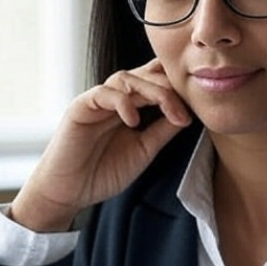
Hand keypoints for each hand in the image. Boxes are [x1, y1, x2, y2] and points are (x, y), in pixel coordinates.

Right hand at [10, 59, 191, 231]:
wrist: (69, 191)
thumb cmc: (103, 172)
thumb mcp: (144, 150)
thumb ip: (163, 130)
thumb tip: (189, 114)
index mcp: (132, 105)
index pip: (156, 81)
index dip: (178, 88)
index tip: (197, 109)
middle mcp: (116, 98)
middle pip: (146, 74)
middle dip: (170, 88)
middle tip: (186, 112)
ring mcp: (98, 100)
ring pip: (128, 78)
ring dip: (152, 92)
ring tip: (169, 113)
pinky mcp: (81, 107)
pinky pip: (104, 93)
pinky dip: (122, 103)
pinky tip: (134, 121)